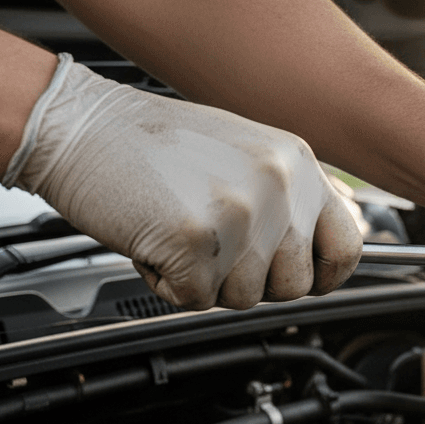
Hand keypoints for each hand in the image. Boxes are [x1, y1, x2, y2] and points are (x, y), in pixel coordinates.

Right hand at [3, 56, 362, 309]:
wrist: (75, 124)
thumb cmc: (150, 145)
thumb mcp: (246, 157)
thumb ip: (289, 202)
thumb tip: (320, 255)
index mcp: (298, 163)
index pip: (349, 245)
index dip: (325, 276)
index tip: (305, 280)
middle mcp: (280, 185)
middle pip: (294, 285)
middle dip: (251, 281)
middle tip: (213, 245)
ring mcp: (242, 212)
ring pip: (245, 298)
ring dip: (207, 280)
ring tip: (179, 229)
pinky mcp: (197, 239)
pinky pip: (195, 299)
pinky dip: (167, 282)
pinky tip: (153, 239)